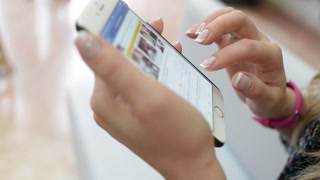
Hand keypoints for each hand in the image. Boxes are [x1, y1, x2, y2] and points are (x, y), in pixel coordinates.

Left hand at [75, 18, 224, 179]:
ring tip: (167, 46)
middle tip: (158, 30)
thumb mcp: (148, 96)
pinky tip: (168, 66)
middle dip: (138, 43)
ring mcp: (122, 111)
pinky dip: (153, 72)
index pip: (103, 54)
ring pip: (131, 72)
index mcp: (105, 99)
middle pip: (117, 62)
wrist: (192, 167)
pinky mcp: (135, 114)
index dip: (120, 33)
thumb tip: (83, 41)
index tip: (141, 22)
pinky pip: (139, 85)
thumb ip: (115, 67)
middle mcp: (109, 105)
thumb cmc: (178, 136)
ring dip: (148, 57)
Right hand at [186, 8, 295, 118]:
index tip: (208, 66)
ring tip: (194, 35)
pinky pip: (220, 25)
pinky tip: (192, 33)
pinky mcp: (233, 40)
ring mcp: (245, 37)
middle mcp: (259, 40)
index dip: (227, 54)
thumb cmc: (269, 97)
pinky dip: (205, 26)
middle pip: (240, 20)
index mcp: (270, 55)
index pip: (248, 46)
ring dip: (211, 22)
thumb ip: (256, 91)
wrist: (269, 94)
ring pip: (230, 16)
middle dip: (219, 26)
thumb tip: (239, 79)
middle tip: (201, 40)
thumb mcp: (267, 101)